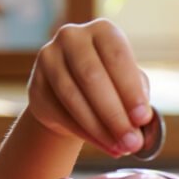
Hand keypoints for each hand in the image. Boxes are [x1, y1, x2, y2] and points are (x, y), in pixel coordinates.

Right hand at [27, 18, 151, 157]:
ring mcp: (49, 59)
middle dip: (115, 114)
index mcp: (103, 31)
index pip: (117, 57)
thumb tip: (140, 121)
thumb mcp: (130, 82)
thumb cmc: (113, 83)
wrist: (75, 93)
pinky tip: (105, 145)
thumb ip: (138, 96)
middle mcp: (72, 38)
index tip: (143, 118)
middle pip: (92, 77)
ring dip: (100, 128)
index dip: (130, 89)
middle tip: (132, 142)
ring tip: (121, 148)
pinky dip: (86, 134)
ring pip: (73, 97)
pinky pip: (60, 113)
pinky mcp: (36, 86)